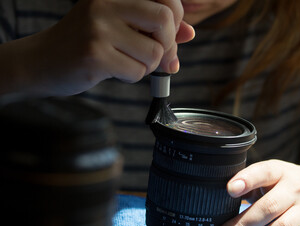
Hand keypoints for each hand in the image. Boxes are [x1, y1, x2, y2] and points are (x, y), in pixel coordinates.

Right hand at [4, 0, 193, 95]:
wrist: (42, 61)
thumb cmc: (85, 43)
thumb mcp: (121, 27)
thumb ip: (154, 28)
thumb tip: (189, 33)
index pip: (166, 0)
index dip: (175, 22)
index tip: (167, 37)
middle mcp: (105, 3)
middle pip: (164, 20)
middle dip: (167, 44)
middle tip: (153, 55)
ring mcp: (98, 28)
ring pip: (154, 52)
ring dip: (147, 66)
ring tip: (125, 63)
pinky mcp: (95, 55)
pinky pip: (137, 72)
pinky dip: (132, 77)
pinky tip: (113, 71)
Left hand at [211, 160, 299, 225]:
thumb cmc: (289, 182)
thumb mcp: (273, 174)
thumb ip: (251, 182)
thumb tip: (221, 196)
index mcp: (279, 171)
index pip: (264, 171)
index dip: (247, 180)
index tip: (230, 189)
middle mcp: (295, 189)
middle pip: (268, 207)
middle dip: (242, 224)